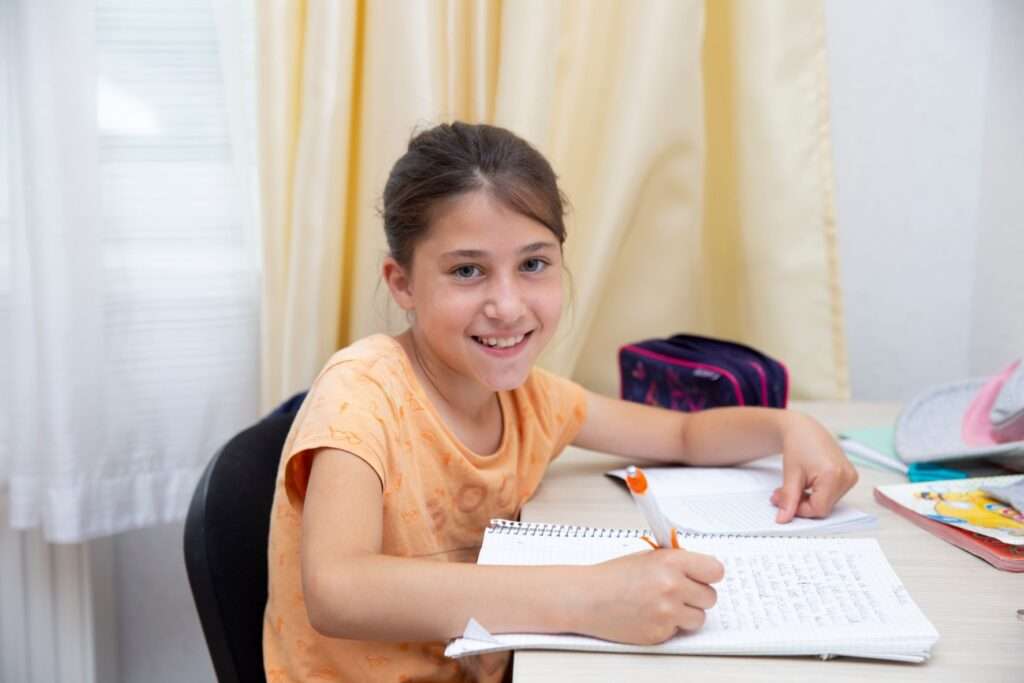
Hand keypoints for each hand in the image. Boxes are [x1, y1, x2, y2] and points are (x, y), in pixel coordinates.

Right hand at [578, 548, 723, 644]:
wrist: (588, 598)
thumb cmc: (614, 576)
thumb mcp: (648, 557)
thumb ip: (677, 562)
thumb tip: (700, 570)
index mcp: (671, 562)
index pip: (716, 570)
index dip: (709, 575)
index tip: (704, 577)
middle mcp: (672, 586)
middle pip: (710, 597)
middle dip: (697, 595)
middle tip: (679, 592)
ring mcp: (667, 612)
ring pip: (699, 618)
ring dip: (686, 613)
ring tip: (663, 605)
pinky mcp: (660, 633)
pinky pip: (678, 631)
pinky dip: (668, 625)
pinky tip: (649, 615)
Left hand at [770, 412, 858, 522]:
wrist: (805, 429)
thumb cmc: (798, 445)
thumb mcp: (790, 474)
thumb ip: (788, 499)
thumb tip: (783, 520)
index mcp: (834, 475)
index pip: (818, 509)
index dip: (799, 509)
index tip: (782, 501)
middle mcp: (847, 476)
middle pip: (823, 507)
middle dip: (801, 503)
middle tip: (782, 493)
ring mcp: (851, 477)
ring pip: (827, 503)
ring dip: (808, 499)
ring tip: (794, 485)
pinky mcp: (850, 476)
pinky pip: (832, 495)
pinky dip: (817, 494)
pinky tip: (807, 483)